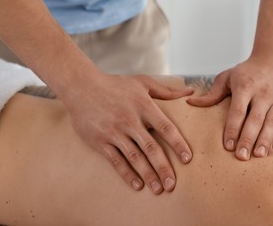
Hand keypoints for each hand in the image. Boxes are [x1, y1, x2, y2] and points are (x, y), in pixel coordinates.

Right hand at [65, 74, 193, 193]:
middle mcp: (130, 120)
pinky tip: (137, 185)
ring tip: (158, 189)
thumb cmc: (116, 85)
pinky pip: (116, 160)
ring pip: (134, 157)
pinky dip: (126, 174)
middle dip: (163, 168)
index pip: (165, 127)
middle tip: (172, 185)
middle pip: (151, 148)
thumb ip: (167, 91)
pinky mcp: (100, 141)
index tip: (187, 159)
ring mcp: (114, 132)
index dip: (177, 144)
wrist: (82, 86)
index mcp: (144, 106)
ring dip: (147, 175)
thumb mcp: (143, 82)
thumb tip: (191, 92)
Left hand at [187, 56, 272, 159]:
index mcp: (245, 86)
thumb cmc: (246, 72)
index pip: (237, 111)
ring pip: (271, 122)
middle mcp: (263, 93)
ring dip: (265, 140)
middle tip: (241, 157)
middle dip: (248, 139)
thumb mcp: (227, 77)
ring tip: (258, 156)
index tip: (227, 146)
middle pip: (255, 119)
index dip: (232, 129)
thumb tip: (191, 103)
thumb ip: (212, 93)